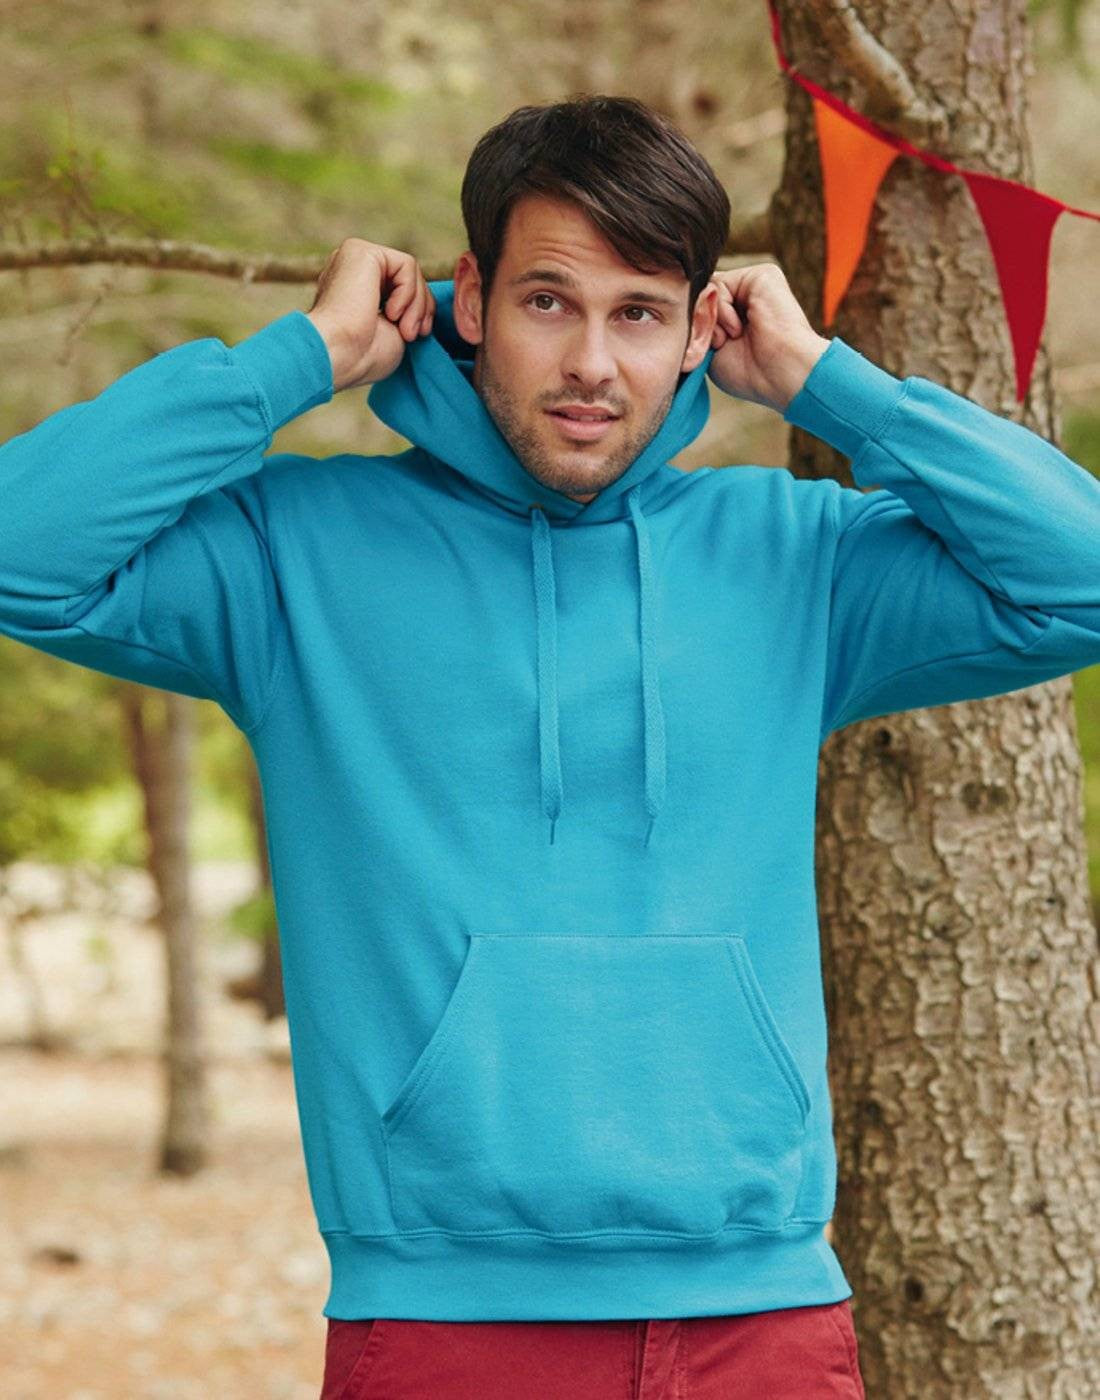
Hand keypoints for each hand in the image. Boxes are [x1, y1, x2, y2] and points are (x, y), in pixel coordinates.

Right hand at [305, 238, 435, 392]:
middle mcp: (353, 269)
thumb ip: (407, 310)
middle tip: (413, 335)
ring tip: (405, 330)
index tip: (418, 336)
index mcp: (356, 288)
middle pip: (409, 278)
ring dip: (417, 305)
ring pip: (410, 271)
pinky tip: (391, 313)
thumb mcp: (394, 330)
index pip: (401, 289)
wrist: (337, 355)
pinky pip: (407, 265)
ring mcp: (355, 256)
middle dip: (421, 308)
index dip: (419, 312)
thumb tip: (426, 301)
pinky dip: (409, 293)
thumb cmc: (362, 355)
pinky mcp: (361, 251)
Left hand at [706, 262, 829, 412]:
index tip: (709, 351)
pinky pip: (717, 283)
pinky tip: (739, 327)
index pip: (700, 309)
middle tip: (721, 345)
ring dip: (713, 321)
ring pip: (706, 290)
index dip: (696, 329)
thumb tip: (685, 297)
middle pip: (701, 298)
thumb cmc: (749, 373)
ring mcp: (752, 285)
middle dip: (703, 324)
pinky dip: (721, 309)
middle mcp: (745, 298)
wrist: (782, 374)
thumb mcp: (710, 350)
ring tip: (734, 337)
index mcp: (736, 316)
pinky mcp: (761, 275)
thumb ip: (697, 324)